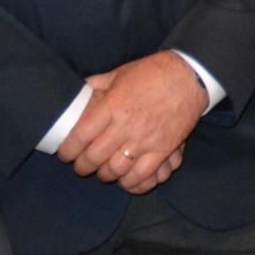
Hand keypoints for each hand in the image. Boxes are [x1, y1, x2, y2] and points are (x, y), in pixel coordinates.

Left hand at [64, 52, 206, 185]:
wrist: (190, 76)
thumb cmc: (152, 72)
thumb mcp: (120, 73)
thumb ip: (98, 84)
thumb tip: (80, 89)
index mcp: (112, 105)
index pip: (80, 136)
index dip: (68, 150)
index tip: (65, 154)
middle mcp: (125, 126)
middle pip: (94, 157)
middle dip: (83, 166)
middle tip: (81, 166)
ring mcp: (145, 140)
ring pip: (115, 170)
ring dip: (105, 175)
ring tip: (103, 172)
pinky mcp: (163, 149)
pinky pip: (142, 175)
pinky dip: (130, 182)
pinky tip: (125, 180)